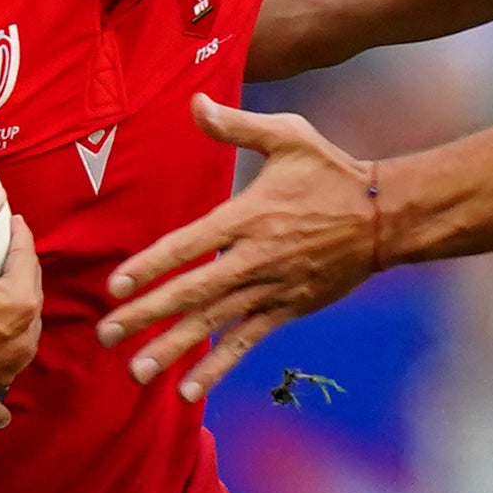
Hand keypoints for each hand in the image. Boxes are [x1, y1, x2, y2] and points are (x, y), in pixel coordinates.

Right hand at [0, 184, 40, 425]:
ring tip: (0, 312)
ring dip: (13, 329)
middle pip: (27, 301)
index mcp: (20, 304)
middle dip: (19, 280)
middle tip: (5, 262)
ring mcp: (3, 375)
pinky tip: (2, 409)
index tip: (13, 223)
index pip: (26, 260)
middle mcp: (22, 343)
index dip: (19, 237)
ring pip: (18, 345)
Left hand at [97, 97, 378, 399]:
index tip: (115, 285)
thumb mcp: (289, 137)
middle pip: (192, 292)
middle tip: (106, 335)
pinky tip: (188, 390)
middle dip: (146, 315)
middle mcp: (255, 258)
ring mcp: (271, 289)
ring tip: (136, 371)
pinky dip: (217, 366)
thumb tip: (194, 102)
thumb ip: (236, 125)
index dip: (151, 266)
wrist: (386, 217)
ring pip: (214, 323)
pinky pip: (245, 341)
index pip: (189, 245)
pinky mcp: (286, 309)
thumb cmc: (331, 173)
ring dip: (173, 349)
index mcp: (248, 216)